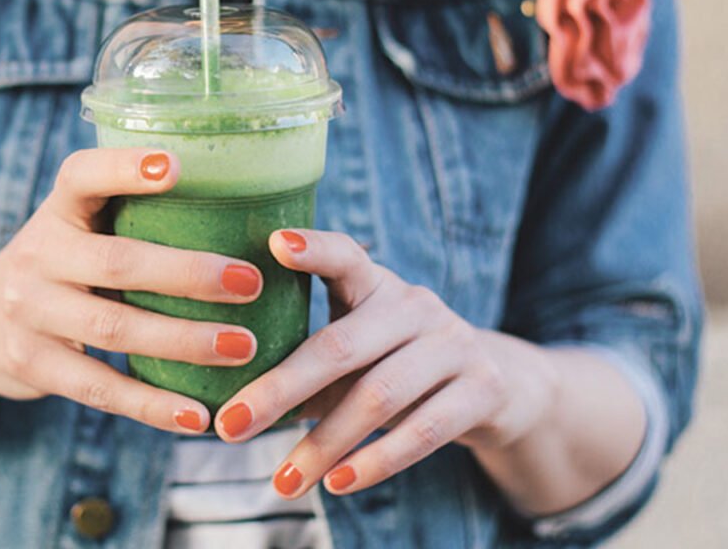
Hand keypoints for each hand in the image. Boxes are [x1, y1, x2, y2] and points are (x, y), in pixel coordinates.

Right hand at [0, 148, 263, 434]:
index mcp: (57, 209)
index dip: (125, 167)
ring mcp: (29, 312)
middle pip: (116, 261)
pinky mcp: (34, 365)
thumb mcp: (77, 228)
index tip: (177, 165)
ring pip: (115, 327)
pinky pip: (101, 389)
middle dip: (188, 273)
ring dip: (185, 340)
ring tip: (245, 347)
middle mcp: (37, 255)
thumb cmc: (61, 265)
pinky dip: (153, 406)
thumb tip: (246, 209)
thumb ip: (132, 218)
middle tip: (251, 282)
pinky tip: (199, 416)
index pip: (82, 176)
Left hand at [213, 229, 560, 498]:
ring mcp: (454, 343)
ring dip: (323, 445)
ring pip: (377, 396)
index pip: (344, 255)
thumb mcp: (356, 356)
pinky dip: (376, 461)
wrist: (498, 387)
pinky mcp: (483, 388)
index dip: (313, 248)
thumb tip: (231, 411)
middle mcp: (416, 304)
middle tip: (230, 427)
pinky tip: (337, 484)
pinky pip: (423, 430)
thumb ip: (306, 370)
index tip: (275, 244)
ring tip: (281, 481)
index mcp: (376, 285)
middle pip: (341, 345)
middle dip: (279, 390)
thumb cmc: (396, 367)